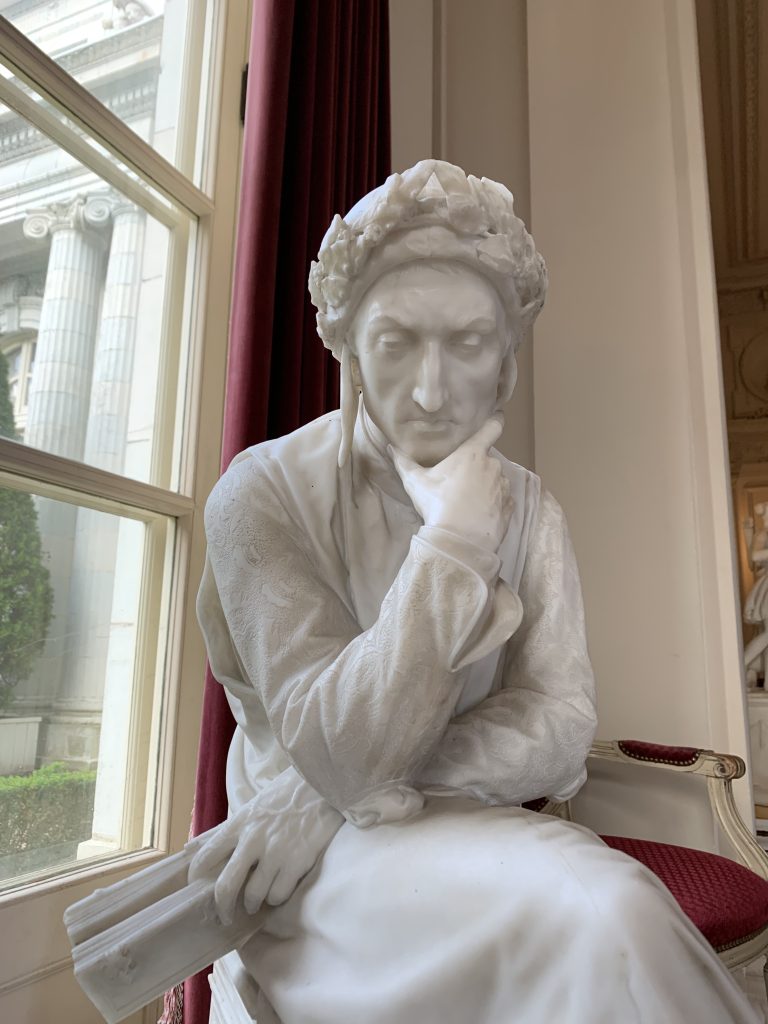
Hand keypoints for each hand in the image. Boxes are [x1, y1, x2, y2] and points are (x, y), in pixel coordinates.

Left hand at [188, 769, 343, 924]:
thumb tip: (197, 851)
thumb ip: (229, 832)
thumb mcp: (252, 809)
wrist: (320, 785)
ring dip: (255, 903)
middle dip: (223, 908)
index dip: (196, 877)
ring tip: (259, 900)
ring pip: (254, 896)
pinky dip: (277, 897)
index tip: (196, 886)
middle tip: (226, 915)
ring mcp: (275, 853)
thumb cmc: (285, 796)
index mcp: (239, 824)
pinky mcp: (297, 862)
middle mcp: (253, 840)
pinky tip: (280, 888)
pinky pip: (278, 895)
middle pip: (225, 887)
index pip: (206, 856)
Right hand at [390, 417, 512, 552]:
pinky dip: (494, 504)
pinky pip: (503, 500)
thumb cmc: (437, 504)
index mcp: (473, 454)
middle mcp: (493, 466)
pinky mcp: (509, 507)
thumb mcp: (416, 482)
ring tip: (469, 501)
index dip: (495, 420)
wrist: (458, 541)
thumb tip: (391, 447)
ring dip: (486, 486)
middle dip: (477, 466)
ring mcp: (503, 487)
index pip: (493, 427)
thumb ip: (404, 462)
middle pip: (488, 458)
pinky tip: (479, 513)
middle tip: (460, 480)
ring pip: (496, 480)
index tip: (496, 417)